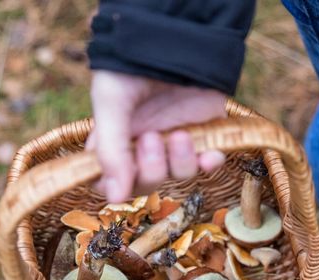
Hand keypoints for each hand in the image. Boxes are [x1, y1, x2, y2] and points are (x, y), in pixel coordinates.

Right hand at [87, 71, 227, 202]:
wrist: (176, 39)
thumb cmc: (133, 67)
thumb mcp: (112, 103)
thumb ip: (111, 151)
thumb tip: (115, 200)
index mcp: (114, 140)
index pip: (108, 181)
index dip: (115, 186)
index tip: (122, 177)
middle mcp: (143, 146)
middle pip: (146, 184)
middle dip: (151, 169)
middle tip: (152, 138)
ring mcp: (174, 143)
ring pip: (178, 176)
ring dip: (180, 160)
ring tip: (180, 134)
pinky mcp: (204, 135)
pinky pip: (208, 164)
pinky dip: (210, 162)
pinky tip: (210, 153)